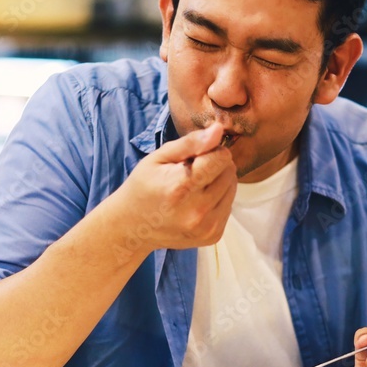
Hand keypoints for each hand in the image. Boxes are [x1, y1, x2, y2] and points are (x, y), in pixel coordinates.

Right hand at [117, 122, 236, 250]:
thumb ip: (190, 143)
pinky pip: (229, 206)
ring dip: (219, 182)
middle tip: (193, 171)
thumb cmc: (143, 187)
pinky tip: (197, 201)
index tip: (197, 154)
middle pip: (230, 172)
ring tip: (194, 186)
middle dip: (216, 165)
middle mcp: (197, 211)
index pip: (221, 159)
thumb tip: (219, 130)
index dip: (212, 150)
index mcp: (181, 187)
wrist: (133, 228)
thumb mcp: (159, 158)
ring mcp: (207, 227)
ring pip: (233, 188)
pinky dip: (218, 199)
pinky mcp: (213, 236)